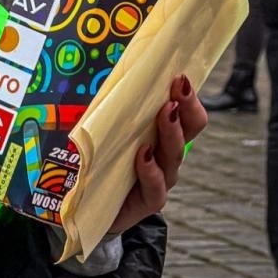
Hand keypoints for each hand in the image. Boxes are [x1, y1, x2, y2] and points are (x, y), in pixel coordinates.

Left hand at [107, 74, 206, 236]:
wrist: (89, 208)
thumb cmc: (99, 162)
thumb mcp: (102, 130)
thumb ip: (106, 108)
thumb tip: (94, 70)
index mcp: (158, 136)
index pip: (184, 114)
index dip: (188, 97)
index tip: (181, 76)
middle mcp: (165, 156)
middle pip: (187, 131)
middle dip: (186, 107)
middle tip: (179, 87)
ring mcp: (160, 179)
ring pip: (173, 156)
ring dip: (171, 133)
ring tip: (167, 112)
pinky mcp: (147, 201)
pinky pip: (155, 186)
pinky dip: (150, 170)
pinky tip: (144, 156)